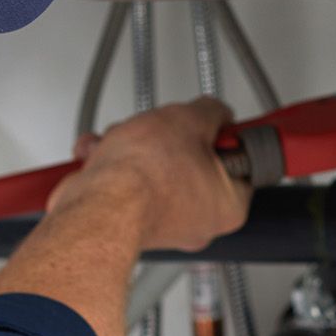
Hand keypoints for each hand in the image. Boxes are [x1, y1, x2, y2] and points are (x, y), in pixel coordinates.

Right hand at [49, 97, 251, 252]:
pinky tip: (100, 155)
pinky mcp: (129, 222)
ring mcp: (162, 224)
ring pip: (153, 171)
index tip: (214, 125)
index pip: (239, 163)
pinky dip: (111, 166)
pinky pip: (126, 186)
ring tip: (121, 142)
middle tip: (161, 132)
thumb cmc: (143, 176)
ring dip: (132, 148)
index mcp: (228, 204)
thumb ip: (211, 111)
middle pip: (190, 163)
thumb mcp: (190, 119)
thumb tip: (215, 112)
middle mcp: (198, 221)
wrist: (96, 205)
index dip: (224, 136)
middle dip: (166, 139)